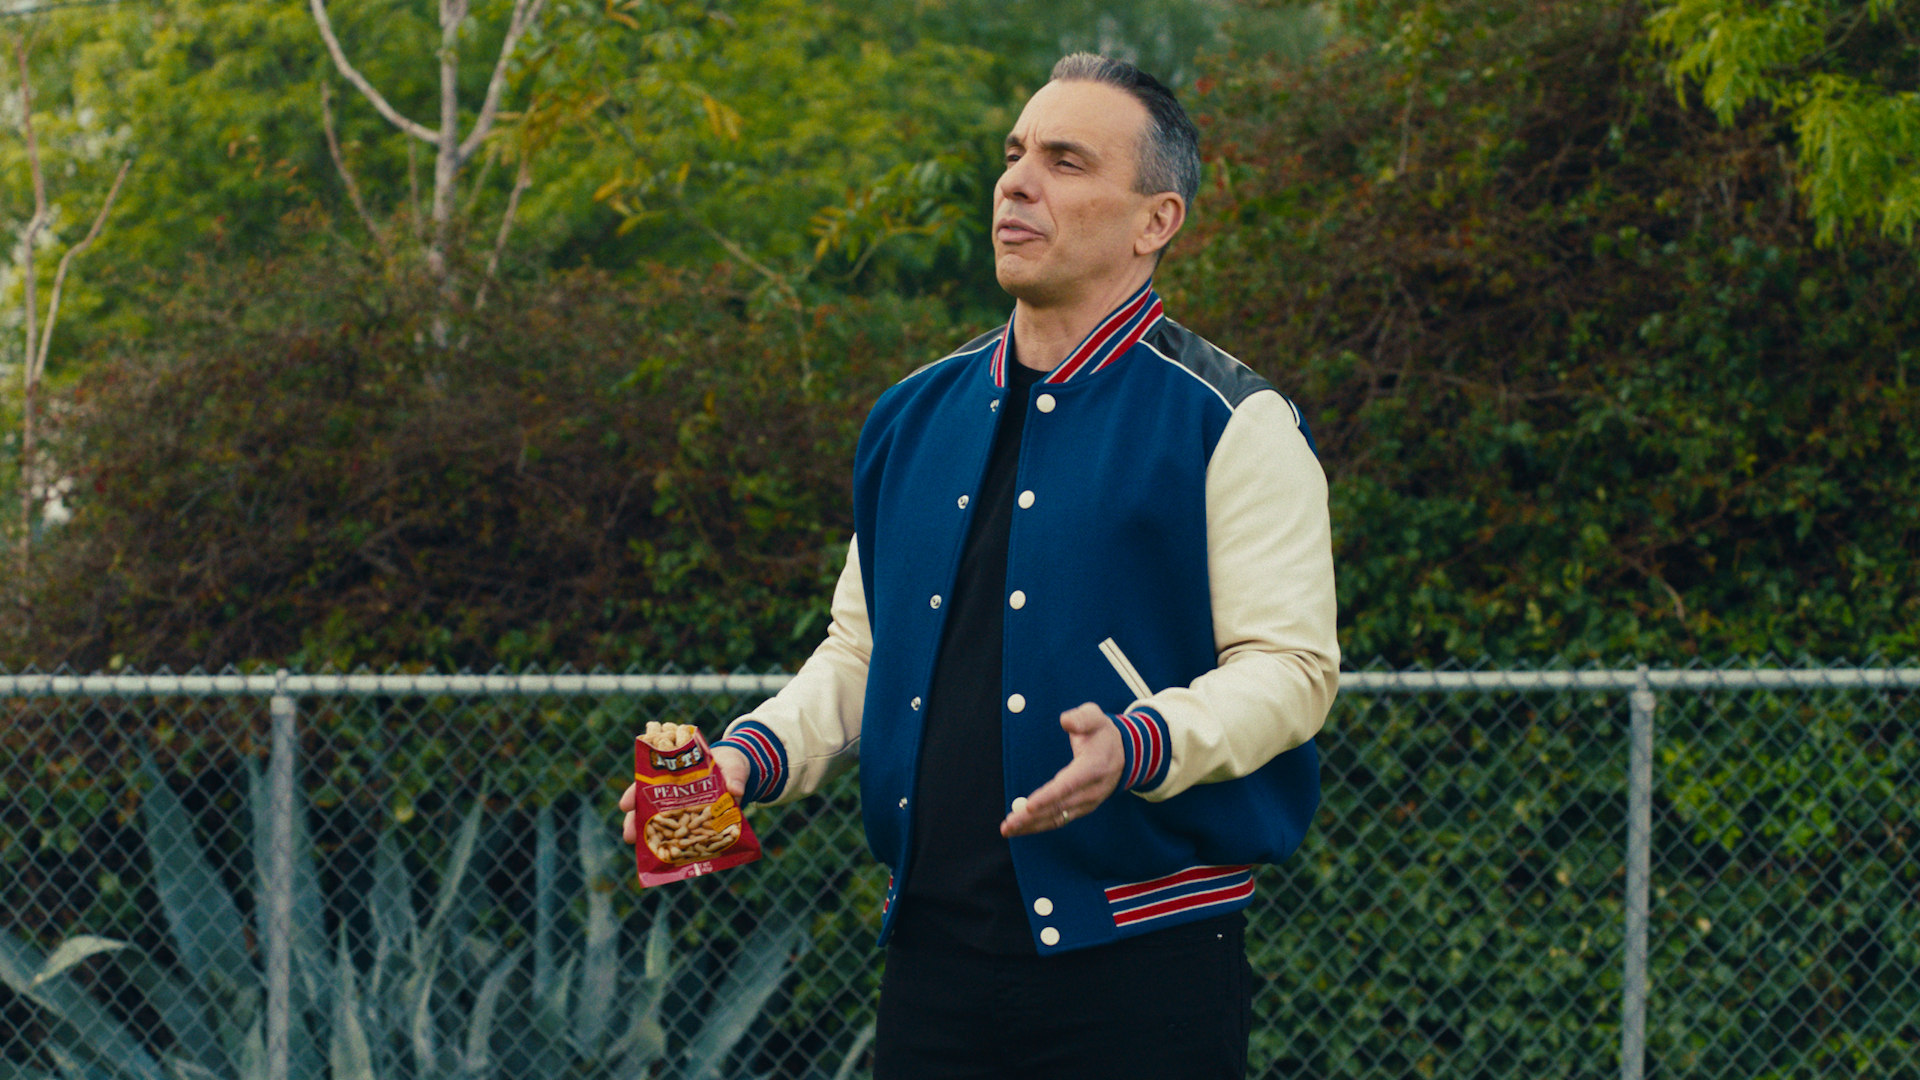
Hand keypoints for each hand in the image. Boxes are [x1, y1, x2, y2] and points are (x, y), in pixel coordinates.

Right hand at [621, 744, 749, 844]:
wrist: (738, 775)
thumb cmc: (729, 766)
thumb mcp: (733, 767)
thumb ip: (735, 777)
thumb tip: (736, 791)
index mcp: (678, 774)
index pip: (649, 782)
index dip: (635, 793)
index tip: (625, 805)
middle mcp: (675, 793)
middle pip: (648, 806)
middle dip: (636, 821)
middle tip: (629, 836)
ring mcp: (683, 809)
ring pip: (659, 822)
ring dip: (648, 836)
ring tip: (638, 848)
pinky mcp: (694, 823)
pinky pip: (679, 835)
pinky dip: (671, 845)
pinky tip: (665, 855)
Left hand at [1000, 702, 1123, 837]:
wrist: (1125, 753)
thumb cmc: (1102, 732)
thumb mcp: (1096, 717)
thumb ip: (1081, 718)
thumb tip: (1065, 722)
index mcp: (1094, 767)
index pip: (1069, 785)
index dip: (1049, 796)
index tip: (1029, 806)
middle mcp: (1092, 790)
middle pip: (1059, 807)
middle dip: (1031, 817)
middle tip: (1008, 825)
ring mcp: (1088, 803)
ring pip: (1058, 818)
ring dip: (1032, 826)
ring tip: (1008, 829)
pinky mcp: (1082, 808)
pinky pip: (1060, 820)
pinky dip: (1040, 825)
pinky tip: (1021, 828)